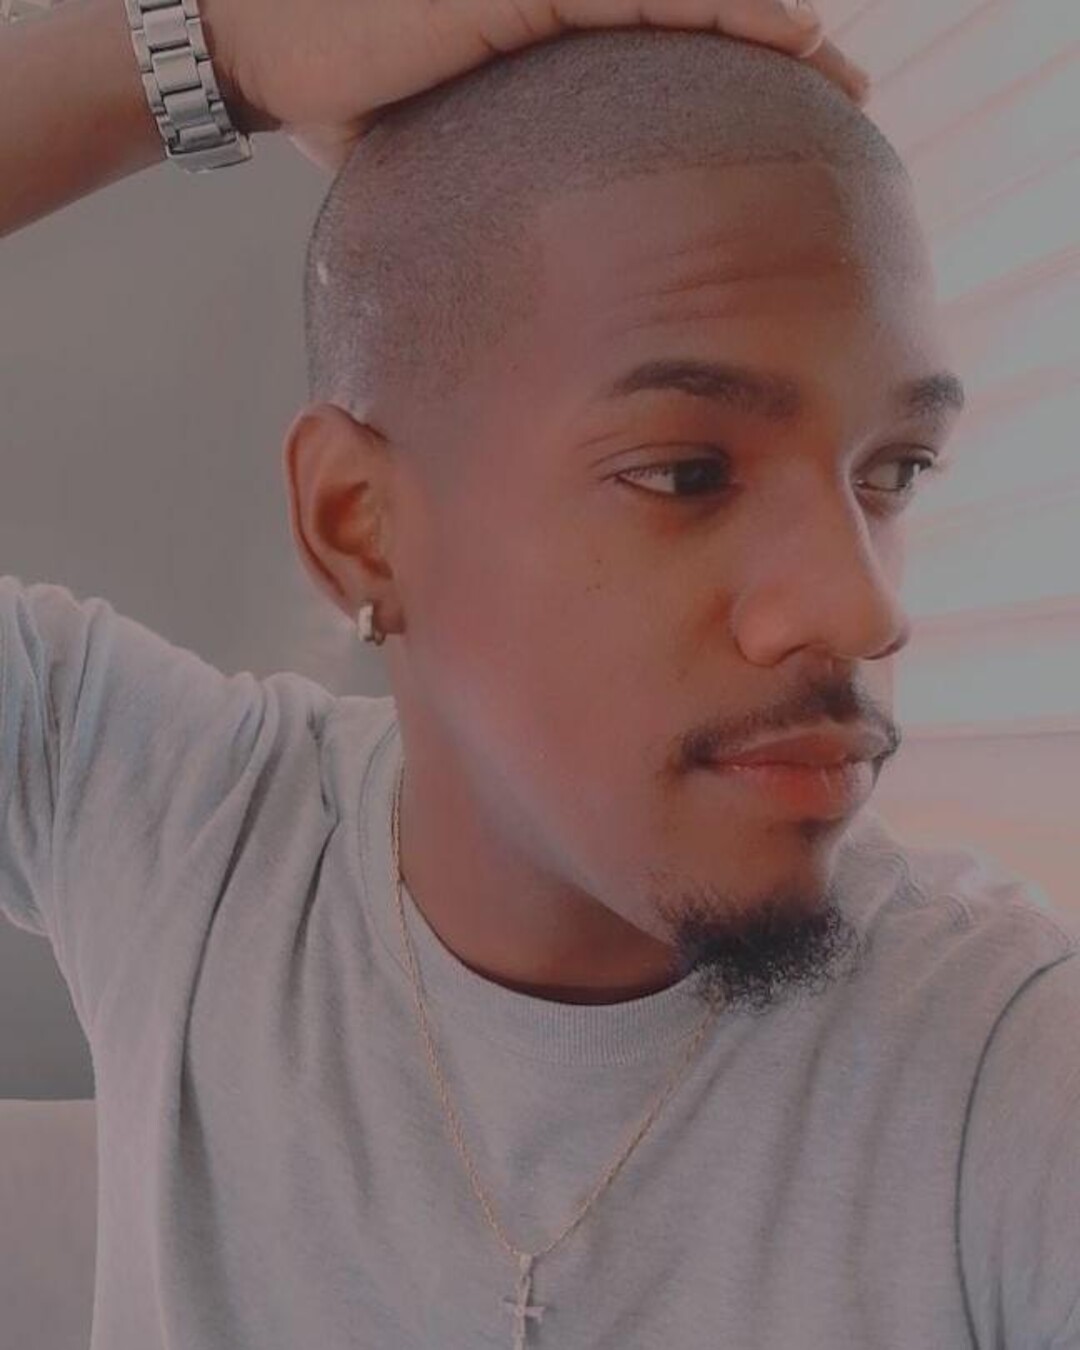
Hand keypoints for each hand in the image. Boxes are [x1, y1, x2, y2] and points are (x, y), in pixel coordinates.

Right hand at [199, 0, 870, 174]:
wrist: (261, 46)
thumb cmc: (344, 99)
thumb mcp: (441, 151)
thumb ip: (497, 178)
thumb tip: (518, 259)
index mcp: (550, 30)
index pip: (667, 34)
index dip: (738, 59)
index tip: (800, 108)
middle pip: (698, 10)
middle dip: (780, 43)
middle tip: (851, 90)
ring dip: (776, 26)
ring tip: (843, 72)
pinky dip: (725, 15)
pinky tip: (793, 35)